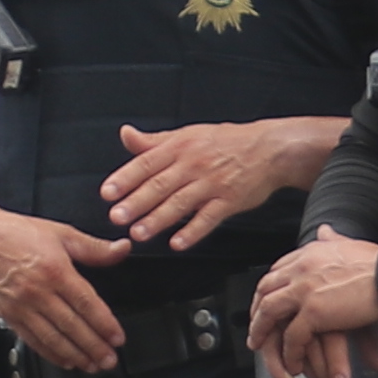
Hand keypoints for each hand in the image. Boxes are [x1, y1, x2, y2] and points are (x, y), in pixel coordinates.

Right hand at [0, 205, 135, 370]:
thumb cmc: (17, 234)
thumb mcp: (61, 233)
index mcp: (55, 270)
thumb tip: (122, 249)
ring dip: (75, 355)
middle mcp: (38, 291)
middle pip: (72, 325)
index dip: (104, 324)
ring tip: (92, 365)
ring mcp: (22, 306)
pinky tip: (65, 361)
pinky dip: (50, 353)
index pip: (86, 303)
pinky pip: (33, 340)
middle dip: (94, 347)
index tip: (117, 338)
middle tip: (110, 360)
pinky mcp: (9, 315)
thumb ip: (94, 247)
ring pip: (53, 338)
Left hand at [98, 118, 303, 255]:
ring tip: (139, 233)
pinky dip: (193, 231)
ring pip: (181, 203)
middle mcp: (194, 164)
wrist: (269, 148)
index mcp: (180, 147)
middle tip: (117, 217)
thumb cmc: (225, 142)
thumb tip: (126, 135)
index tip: (108, 193)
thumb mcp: (187, 134)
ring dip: (158, 219)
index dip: (125, 178)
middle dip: (136, 202)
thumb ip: (154, 141)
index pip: (147, 163)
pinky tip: (177, 243)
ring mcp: (212, 183)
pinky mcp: (230, 200)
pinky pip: (209, 218)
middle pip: (160, 184)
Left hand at [251, 232, 377, 377]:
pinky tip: (292, 362)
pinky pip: (292, 336)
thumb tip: (324, 230)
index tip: (264, 302)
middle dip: (256, 310)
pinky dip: (289, 352)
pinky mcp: (314, 312)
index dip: (267, 289)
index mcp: (307, 253)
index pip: (276, 270)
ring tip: (260, 347)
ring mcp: (304, 290)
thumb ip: (332, 239)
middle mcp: (299, 268)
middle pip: (265, 290)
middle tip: (255, 327)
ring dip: (261, 332)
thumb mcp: (348, 244)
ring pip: (269, 312)